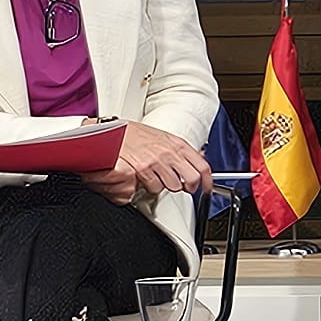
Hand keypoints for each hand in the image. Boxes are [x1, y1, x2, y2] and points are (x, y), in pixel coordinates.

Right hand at [92, 121, 209, 203]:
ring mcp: (157, 161)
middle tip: (182, 188)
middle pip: (192, 179)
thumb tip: (199, 156)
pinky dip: (151, 188)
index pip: (202, 166)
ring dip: (167, 187)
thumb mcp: (163, 137)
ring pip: (173, 186)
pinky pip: (155, 188)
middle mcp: (170, 152)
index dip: (207, 181)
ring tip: (158, 179)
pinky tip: (146, 179)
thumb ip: (180, 149)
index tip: (207, 189)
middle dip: (188, 188)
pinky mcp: (143, 169)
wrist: (112, 132)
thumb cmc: (135, 134)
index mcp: (178, 144)